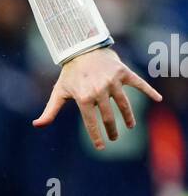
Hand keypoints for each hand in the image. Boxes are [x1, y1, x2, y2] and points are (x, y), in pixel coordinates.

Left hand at [33, 46, 161, 149]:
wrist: (81, 48)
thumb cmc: (70, 73)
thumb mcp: (58, 92)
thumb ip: (50, 110)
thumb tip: (36, 125)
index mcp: (84, 97)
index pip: (92, 123)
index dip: (96, 137)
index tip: (101, 147)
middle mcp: (99, 90)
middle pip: (109, 117)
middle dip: (112, 130)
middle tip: (114, 138)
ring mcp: (112, 81)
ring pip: (124, 104)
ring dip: (128, 117)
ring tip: (130, 126)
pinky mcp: (123, 72)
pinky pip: (138, 83)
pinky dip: (149, 91)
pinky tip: (158, 99)